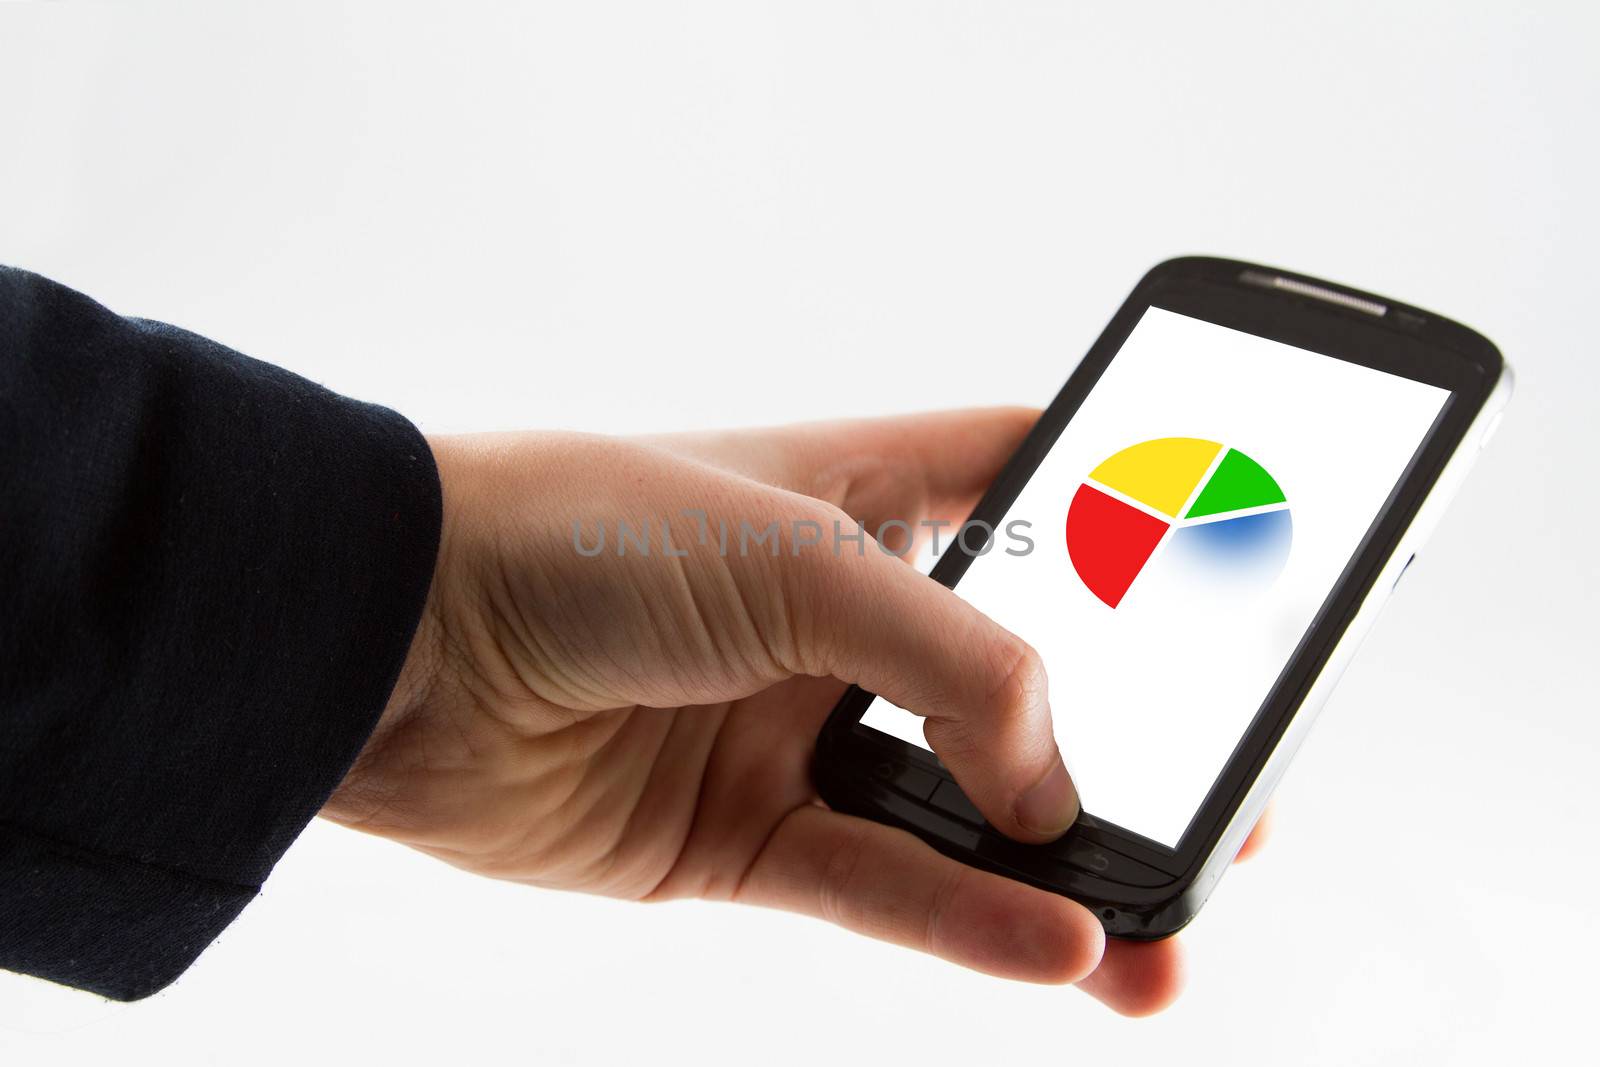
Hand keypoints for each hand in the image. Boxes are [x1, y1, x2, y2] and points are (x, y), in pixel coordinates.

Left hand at [323, 408, 1269, 1014]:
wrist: (400, 643)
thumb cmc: (582, 531)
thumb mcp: (803, 554)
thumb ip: (960, 662)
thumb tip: (1050, 789)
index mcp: (870, 494)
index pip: (1038, 493)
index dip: (1136, 529)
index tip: (1234, 583)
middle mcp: (845, 616)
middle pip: (1027, 685)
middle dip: (1132, 746)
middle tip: (1233, 799)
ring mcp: (799, 732)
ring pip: (965, 817)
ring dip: (1065, 872)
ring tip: (1167, 925)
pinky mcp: (745, 838)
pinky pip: (883, 890)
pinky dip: (971, 923)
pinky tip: (1062, 949)